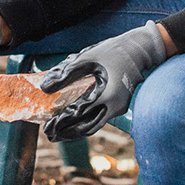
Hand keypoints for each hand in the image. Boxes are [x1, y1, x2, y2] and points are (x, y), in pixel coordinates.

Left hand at [39, 21, 166, 140]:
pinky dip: (85, 121)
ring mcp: (119, 108)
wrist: (140, 50)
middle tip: (50, 135)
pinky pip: (100, 118)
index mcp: (107, 95)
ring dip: (76, 130)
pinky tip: (72, 120)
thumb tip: (45, 88)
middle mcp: (115, 106)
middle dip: (67, 133)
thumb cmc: (113, 51)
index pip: (79, 113)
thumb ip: (66, 73)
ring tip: (58, 132)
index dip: (62, 121)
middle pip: (87, 128)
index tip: (47, 127)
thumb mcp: (87, 58)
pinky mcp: (120, 106)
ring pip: (94, 125)